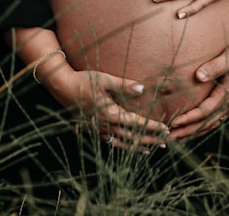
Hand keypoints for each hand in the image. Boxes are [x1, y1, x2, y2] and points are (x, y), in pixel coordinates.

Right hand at [45, 67, 169, 149]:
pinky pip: (110, 142)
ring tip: (150, 150)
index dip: (153, 127)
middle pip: (132, 137)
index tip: (166, 130)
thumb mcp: (105, 80)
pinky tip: (126, 146)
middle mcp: (105, 125)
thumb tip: (142, 89)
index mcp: (111, 114)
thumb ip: (124, 85)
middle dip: (149, 140)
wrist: (62, 88)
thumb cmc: (84, 81)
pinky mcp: (92, 130)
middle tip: (165, 143)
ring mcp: (98, 130)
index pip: (137, 123)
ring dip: (137, 146)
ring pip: (121, 142)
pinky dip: (121, 145)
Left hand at [166, 40, 228, 138]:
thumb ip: (215, 66)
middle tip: (168, 138)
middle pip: (205, 123)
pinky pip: (216, 121)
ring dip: (194, 132)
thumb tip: (198, 76)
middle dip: (186, 131)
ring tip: (178, 139)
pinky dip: (203, 128)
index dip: (188, 118)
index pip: (204, 111)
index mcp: (227, 94)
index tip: (173, 122)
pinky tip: (196, 131)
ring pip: (210, 124)